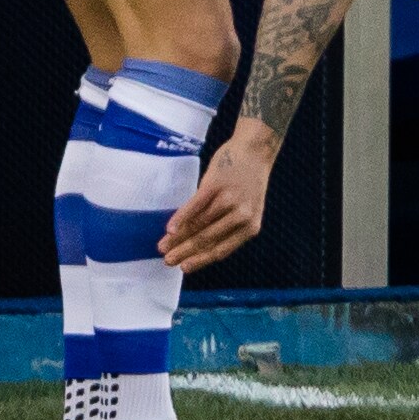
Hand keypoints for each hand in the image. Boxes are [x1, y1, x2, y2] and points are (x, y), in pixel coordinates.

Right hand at [161, 129, 273, 271]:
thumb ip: (227, 227)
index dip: (200, 260)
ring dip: (177, 238)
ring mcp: (229, 200)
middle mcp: (241, 216)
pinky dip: (180, 218)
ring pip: (198, 224)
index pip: (221, 250)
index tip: (183, 268)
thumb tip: (197, 246)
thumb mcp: (247, 210)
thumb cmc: (247, 184)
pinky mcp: (216, 184)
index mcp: (250, 227)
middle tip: (167, 261)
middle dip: (184, 252)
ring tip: (162, 246)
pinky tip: (169, 228)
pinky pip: (194, 206)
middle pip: (207, 239)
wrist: (256, 151)